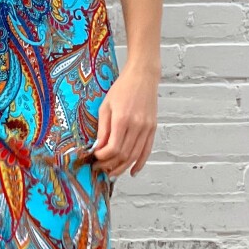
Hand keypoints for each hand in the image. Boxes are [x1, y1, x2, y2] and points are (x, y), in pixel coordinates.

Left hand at [91, 63, 157, 177]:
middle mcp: (137, 125)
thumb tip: (98, 148)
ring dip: (123, 167)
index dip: (103, 157)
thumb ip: (103, 129)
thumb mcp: (106, 106)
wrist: (143, 76)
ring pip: (135, 156)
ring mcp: (147, 128)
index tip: (95, 157)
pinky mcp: (153, 128)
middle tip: (100, 168)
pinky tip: (132, 171)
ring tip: (112, 172)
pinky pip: (147, 151)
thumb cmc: (122, 88)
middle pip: (124, 155)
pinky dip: (140, 163)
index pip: (113, 148)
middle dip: (110, 165)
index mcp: (123, 119)